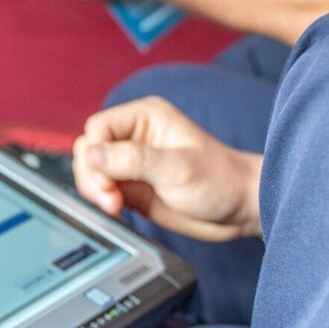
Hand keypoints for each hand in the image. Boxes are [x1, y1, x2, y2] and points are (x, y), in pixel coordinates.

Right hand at [73, 97, 261, 240]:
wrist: (239, 209)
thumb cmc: (219, 180)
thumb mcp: (177, 168)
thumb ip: (133, 160)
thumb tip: (91, 154)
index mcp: (145, 118)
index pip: (99, 127)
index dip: (95, 153)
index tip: (106, 181)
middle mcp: (134, 137)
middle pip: (89, 149)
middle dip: (93, 176)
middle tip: (111, 199)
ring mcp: (131, 163)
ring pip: (91, 171)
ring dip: (94, 190)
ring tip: (115, 206)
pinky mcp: (131, 187)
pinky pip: (101, 190)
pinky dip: (101, 201)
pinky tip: (116, 210)